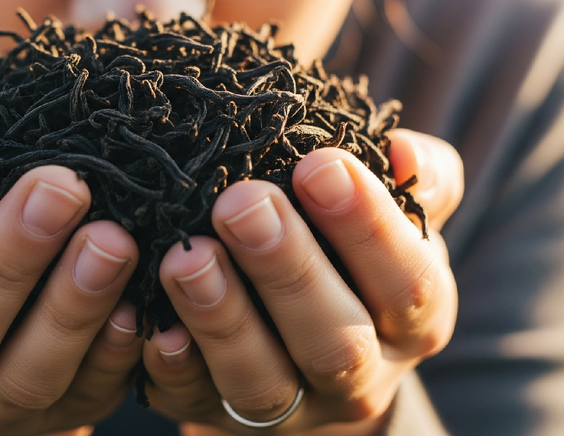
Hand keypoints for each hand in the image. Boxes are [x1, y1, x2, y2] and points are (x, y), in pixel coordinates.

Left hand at [141, 129, 463, 434]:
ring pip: (260, 382)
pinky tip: (145, 317)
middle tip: (241, 202)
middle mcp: (360, 379)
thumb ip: (418, 178)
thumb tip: (402, 153)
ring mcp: (289, 410)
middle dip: (286, 269)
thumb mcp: (397, 215)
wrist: (305, 342)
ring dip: (221, 318)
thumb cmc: (351, 250)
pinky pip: (190, 401)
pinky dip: (168, 363)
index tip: (320, 164)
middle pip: (336, 343)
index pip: (408, 283)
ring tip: (187, 255)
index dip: (368, 227)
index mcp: (414, 322)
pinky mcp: (215, 416)